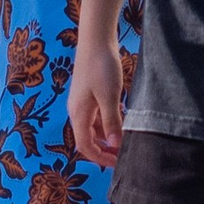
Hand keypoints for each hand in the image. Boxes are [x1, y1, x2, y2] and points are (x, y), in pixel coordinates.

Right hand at [66, 31, 124, 165]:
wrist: (96, 39)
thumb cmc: (101, 66)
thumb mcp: (109, 96)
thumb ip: (111, 121)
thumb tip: (114, 145)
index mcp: (79, 114)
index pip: (84, 146)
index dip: (99, 157)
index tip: (116, 164)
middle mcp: (78, 110)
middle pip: (88, 138)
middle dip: (104, 149)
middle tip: (122, 156)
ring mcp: (83, 101)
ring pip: (94, 126)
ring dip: (107, 136)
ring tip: (124, 140)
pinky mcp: (91, 91)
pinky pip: (98, 114)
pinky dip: (108, 122)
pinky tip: (122, 120)